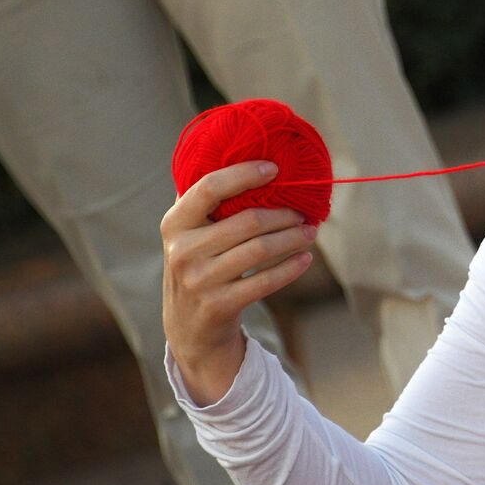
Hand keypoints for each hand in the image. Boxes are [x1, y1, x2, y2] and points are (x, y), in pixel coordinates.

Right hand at [161, 160, 316, 405]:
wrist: (188, 327)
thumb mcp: (189, 233)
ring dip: (293, 237)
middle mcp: (183, 250)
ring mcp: (199, 280)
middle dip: (283, 214)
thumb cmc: (198, 264)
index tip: (275, 168)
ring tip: (310, 231)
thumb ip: (207, 200)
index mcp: (174, 223)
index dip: (244, 174)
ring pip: (261, 249)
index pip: (209, 188)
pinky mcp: (219, 305)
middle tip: (303, 211)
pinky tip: (305, 258)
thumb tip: (249, 158)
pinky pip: (266, 281)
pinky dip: (291, 267)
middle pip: (248, 221)